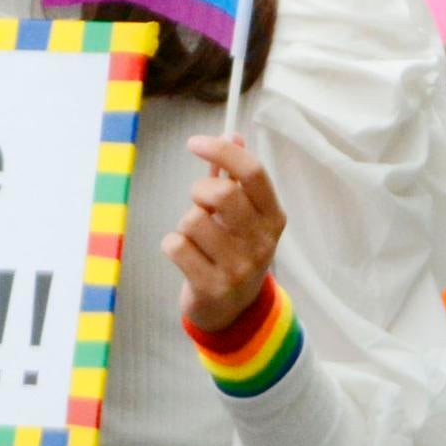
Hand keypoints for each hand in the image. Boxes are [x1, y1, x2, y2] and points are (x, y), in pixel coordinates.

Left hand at [167, 134, 282, 327]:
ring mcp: (239, 268)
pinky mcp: (213, 286)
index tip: (195, 143)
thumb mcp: (245, 215)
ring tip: (197, 238)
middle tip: (199, 202)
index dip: (222, 150)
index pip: (252, 173)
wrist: (233, 311)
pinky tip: (187, 256)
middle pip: (222, 194)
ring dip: (186, 224)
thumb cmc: (235, 251)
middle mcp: (262, 243)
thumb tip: (232, 134)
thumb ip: (236, 176)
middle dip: (200, 190)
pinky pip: (176, 245)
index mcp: (273, 218)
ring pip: (192, 220)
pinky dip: (173, 245)